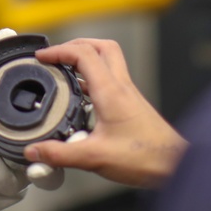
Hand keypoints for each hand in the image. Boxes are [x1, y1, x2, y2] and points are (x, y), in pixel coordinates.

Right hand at [23, 38, 187, 188]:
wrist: (176, 165)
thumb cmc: (147, 157)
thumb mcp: (96, 157)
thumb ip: (61, 154)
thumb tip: (35, 151)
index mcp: (110, 91)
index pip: (83, 54)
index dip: (59, 51)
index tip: (42, 57)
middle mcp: (121, 87)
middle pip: (100, 47)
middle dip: (75, 45)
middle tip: (57, 55)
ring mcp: (128, 94)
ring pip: (108, 60)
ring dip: (86, 59)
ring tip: (66, 70)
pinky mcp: (131, 104)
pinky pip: (110, 79)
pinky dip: (93, 79)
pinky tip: (82, 98)